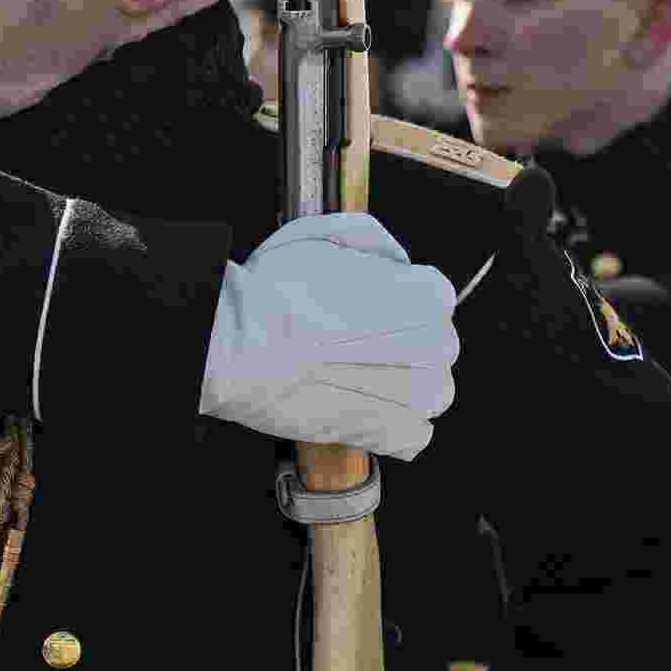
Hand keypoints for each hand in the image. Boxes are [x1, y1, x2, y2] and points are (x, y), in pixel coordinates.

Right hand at [197, 213, 461, 457]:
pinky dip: (391, 425)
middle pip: (433, 344)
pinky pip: (413, 435)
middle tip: (354, 341)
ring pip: (430, 390)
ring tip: (354, 375)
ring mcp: (416, 396)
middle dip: (401, 343)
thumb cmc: (272, 297)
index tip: (369, 306)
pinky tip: (360, 406)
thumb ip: (371, 241)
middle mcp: (434, 347)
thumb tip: (388, 259)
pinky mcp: (391, 434)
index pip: (432, 296)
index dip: (395, 298)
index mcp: (425, 296)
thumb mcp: (323, 235)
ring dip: (400, 385)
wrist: (236, 349)